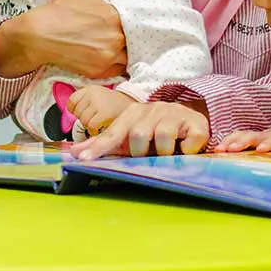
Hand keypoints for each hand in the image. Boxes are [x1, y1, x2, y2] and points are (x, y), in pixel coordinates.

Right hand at [0, 0, 132, 78]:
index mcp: (115, 17)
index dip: (135, 20)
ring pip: (129, 56)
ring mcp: (108, 58)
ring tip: (116, 44)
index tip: (128, 19)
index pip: (137, 20)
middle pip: (135, 39)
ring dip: (126, 51)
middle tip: (122, 31)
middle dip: (131, 35)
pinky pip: (119, 70)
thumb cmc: (61, 9)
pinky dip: (117, 64)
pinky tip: (108, 55)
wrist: (38, 35)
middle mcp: (115, 40)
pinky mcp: (99, 72)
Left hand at [67, 86, 135, 135]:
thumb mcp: (99, 97)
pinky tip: (104, 127)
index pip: (72, 101)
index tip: (85, 113)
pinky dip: (95, 130)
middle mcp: (93, 93)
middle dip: (84, 119)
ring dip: (90, 126)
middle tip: (96, 119)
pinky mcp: (104, 113)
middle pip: (77, 113)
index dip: (76, 110)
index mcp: (90, 89)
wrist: (136, 107)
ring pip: (83, 120)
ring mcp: (98, 102)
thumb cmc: (116, 106)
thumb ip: (85, 103)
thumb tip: (70, 113)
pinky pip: (91, 125)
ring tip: (101, 123)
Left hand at [70, 100, 209, 159]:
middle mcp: (151, 110)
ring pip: (162, 138)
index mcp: (132, 114)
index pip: (113, 133)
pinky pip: (188, 144)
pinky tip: (185, 148)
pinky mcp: (196, 124)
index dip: (98, 147)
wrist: (190, 118)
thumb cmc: (154, 131)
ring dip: (164, 152)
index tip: (83, 159)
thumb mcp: (130, 136)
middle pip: (138, 136)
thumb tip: (75, 153)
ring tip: (168, 151)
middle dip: (141, 152)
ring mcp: (174, 114)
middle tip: (149, 153)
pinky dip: (186, 151)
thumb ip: (105, 144)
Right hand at [215, 120, 270, 153]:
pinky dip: (225, 141)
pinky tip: (216, 149)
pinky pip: (235, 137)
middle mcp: (264, 134)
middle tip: (230, 149)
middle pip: (251, 137)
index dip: (266, 144)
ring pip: (240, 136)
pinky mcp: (249, 137)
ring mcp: (255, 135)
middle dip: (240, 143)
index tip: (260, 149)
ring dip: (229, 142)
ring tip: (218, 150)